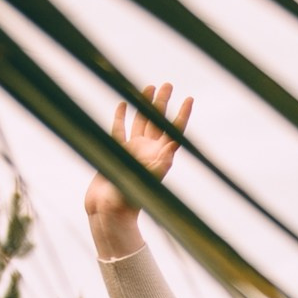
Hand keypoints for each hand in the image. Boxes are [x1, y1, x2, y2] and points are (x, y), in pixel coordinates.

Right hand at [85, 83, 191, 251]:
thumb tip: (173, 147)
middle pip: (158, 122)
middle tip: (168, 84)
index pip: (174, 132)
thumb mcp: (145, 182)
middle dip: (163, 103)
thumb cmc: (127, 202)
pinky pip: (119, 130)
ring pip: (139, 122)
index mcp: (159, 158)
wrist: (108, 213)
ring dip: (144, 106)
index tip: (189, 99)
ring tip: (148, 88)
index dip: (182, 115)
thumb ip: (159, 164)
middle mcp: (147, 152)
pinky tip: (122, 104)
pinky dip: (120, 116)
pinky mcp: (115, 153)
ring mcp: (131, 151)